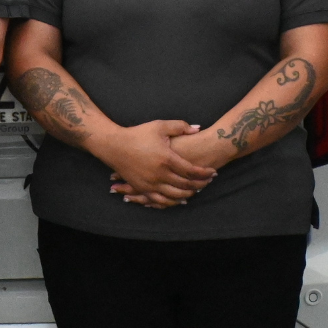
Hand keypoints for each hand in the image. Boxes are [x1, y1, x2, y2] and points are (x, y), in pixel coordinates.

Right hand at [99, 121, 216, 206]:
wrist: (114, 146)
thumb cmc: (138, 134)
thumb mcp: (159, 126)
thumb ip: (180, 126)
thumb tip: (198, 128)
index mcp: (166, 158)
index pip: (191, 170)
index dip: (204, 173)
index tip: (213, 172)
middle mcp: (160, 174)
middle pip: (186, 185)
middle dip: (200, 184)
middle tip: (209, 182)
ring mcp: (151, 184)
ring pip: (175, 196)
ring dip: (188, 195)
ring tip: (197, 190)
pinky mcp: (143, 188)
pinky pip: (160, 201)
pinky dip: (172, 202)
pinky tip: (180, 200)